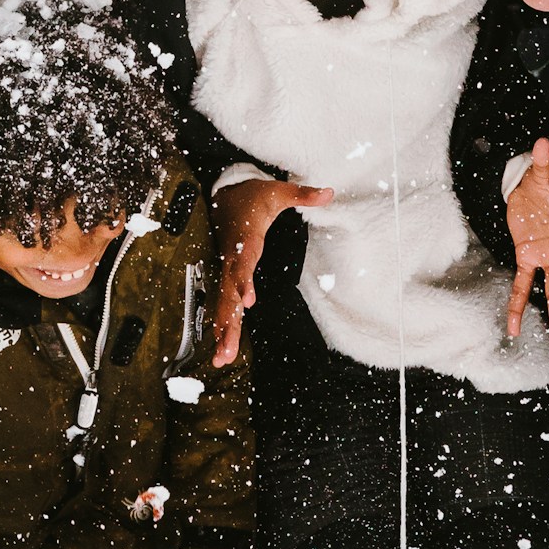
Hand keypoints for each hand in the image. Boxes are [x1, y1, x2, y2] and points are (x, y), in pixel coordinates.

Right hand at [209, 177, 332, 365]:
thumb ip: (302, 194)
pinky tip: (220, 343)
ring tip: (222, 357)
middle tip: (227, 349)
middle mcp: (232, 258)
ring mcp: (227, 268)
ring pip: (223, 302)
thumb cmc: (252, 196)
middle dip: (227, 322)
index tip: (247, 300)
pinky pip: (222, 300)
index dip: (243, 281)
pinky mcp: (227, 274)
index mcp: (245, 240)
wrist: (225, 195)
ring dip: (223, 330)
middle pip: (228, 293)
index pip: (242, 263)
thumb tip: (328, 192)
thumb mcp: (277, 192)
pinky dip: (221, 321)